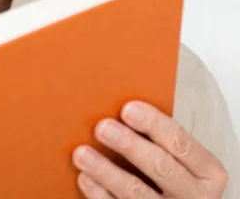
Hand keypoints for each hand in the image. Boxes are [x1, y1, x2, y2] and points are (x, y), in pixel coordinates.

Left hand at [72, 100, 227, 197]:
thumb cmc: (172, 168)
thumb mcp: (178, 154)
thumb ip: (158, 135)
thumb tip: (117, 100)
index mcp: (206, 171)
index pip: (181, 142)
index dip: (154, 124)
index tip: (128, 109)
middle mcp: (194, 195)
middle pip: (161, 167)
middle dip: (129, 146)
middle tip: (102, 127)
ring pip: (138, 194)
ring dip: (107, 172)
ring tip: (82, 154)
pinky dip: (100, 194)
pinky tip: (84, 178)